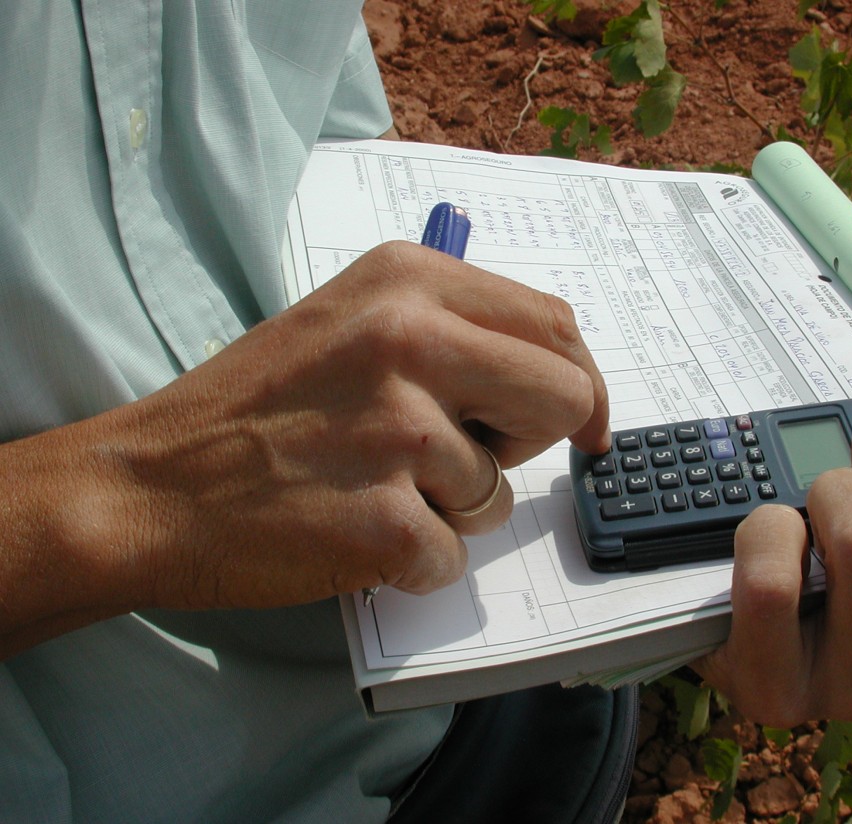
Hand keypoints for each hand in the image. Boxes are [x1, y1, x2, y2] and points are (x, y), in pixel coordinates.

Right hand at [0, 241, 609, 652]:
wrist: (150, 486)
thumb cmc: (256, 408)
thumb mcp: (352, 320)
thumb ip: (453, 328)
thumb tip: (560, 372)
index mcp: (409, 281)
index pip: (555, 324)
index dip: (582, 382)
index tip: (584, 425)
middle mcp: (412, 339)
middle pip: (566, 398)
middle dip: (525, 443)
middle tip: (457, 456)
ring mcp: (399, 431)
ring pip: (502, 493)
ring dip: (449, 508)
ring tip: (365, 486)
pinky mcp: (386, 520)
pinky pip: (453, 558)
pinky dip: (411, 561)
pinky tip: (346, 531)